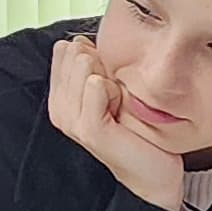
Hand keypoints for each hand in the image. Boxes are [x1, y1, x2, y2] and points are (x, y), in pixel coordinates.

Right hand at [48, 33, 185, 210]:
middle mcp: (59, 109)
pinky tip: (119, 108)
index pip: (65, 50)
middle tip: (116, 97)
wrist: (152, 171)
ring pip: (85, 66)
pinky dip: (114, 90)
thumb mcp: (110, 89)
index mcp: (60, 98)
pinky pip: (96, 86)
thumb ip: (93, 65)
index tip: (109, 82)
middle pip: (75, 54)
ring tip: (119, 105)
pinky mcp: (89, 130)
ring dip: (111, 79)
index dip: (94, 56)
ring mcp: (71, 121)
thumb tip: (80, 40)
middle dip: (102, 66)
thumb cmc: (135, 128)